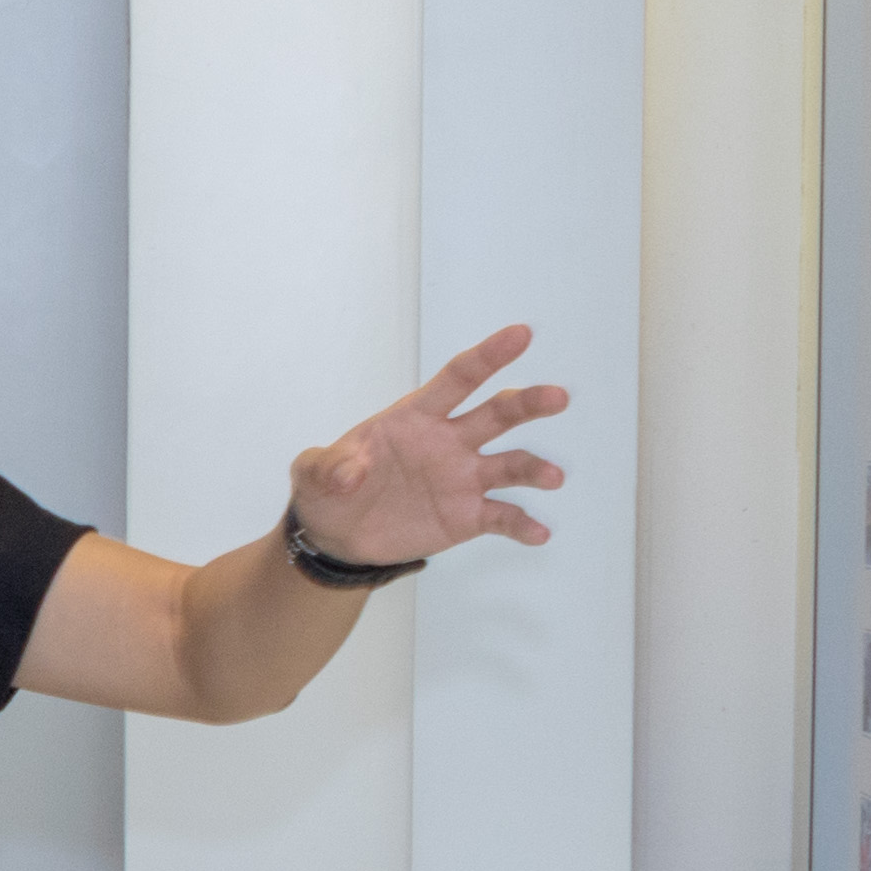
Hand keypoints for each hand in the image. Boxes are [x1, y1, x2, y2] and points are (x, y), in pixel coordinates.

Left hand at [289, 323, 569, 567]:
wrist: (336, 536)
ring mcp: (463, 479)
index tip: (521, 335)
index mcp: (417, 417)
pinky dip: (522, 524)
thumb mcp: (313, 472)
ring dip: (534, 468)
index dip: (488, 356)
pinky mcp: (467, 516)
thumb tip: (349, 474)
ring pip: (510, 464)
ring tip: (553, 476)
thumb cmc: (329, 489)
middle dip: (528, 403)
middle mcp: (449, 442)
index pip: (458, 378)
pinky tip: (539, 533)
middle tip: (558, 397)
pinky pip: (503, 516)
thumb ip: (328, 465)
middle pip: (497, 414)